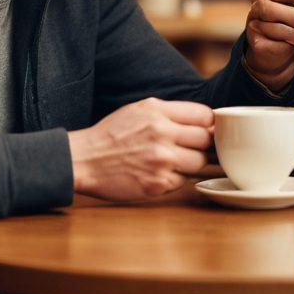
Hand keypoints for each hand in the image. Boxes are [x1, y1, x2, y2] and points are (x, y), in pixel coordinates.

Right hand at [68, 98, 212, 200]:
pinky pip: (183, 181)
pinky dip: (176, 179)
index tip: (205, 130)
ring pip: (199, 163)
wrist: (84, 160)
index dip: (209, 124)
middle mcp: (162, 133)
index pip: (205, 115)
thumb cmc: (112, 134)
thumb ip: (170, 112)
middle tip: (193, 148)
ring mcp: (161, 160)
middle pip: (207, 140)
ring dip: (192, 164)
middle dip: (204, 145)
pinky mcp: (157, 184)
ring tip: (174, 161)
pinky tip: (160, 173)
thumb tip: (206, 120)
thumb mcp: (140, 109)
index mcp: (158, 111)